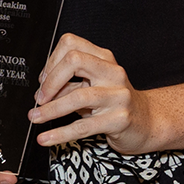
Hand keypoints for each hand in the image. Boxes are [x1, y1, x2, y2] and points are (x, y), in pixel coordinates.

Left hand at [30, 33, 157, 153]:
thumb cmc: (114, 103)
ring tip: (36, 118)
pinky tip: (46, 138)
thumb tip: (41, 94)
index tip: (42, 81)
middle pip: (74, 61)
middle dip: (50, 81)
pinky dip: (60, 133)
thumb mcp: (90, 88)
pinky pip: (84, 127)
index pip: (71, 44)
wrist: (147, 123)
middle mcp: (112, 72)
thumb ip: (67, 86)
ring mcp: (118, 95)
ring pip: (78, 96)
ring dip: (51, 109)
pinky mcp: (119, 119)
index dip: (51, 61)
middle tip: (40, 98)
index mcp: (103, 58)